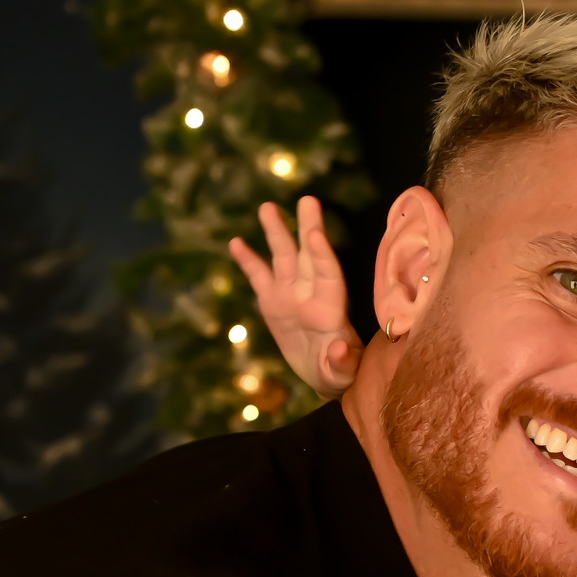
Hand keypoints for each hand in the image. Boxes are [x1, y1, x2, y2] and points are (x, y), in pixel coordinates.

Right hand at [227, 196, 362, 396]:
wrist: (324, 376)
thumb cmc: (339, 375)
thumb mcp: (340, 374)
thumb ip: (340, 362)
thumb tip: (338, 347)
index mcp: (331, 310)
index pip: (328, 275)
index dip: (322, 255)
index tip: (316, 234)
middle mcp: (311, 295)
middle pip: (309, 257)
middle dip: (308, 229)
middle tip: (308, 200)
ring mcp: (290, 295)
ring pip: (284, 258)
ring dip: (277, 233)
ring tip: (268, 207)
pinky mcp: (272, 303)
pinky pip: (258, 277)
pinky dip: (248, 260)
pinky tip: (235, 242)